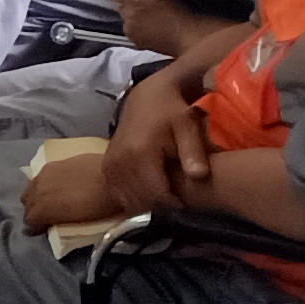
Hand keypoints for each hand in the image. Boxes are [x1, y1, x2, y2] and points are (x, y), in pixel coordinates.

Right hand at [21, 143, 133, 232]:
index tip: (42, 230)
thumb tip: (49, 224)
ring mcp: (44, 174)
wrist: (116, 175)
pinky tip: (57, 185)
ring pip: (31, 187)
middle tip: (46, 216)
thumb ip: (59, 221)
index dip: (35, 227)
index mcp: (43, 208)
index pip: (29, 221)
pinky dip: (46, 183)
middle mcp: (37, 190)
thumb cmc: (102, 205)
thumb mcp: (79, 221)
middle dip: (33, 210)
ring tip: (50, 199)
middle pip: (26, 202)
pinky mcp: (54, 163)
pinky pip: (42, 176)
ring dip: (37, 195)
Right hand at [101, 74, 209, 217]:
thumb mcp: (188, 126)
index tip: (187, 203)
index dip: (173, 205)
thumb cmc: (172, 112)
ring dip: (146, 204)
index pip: (155, 195)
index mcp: (139, 154)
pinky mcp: (106, 167)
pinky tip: (149, 192)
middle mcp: (120, 162)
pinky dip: (133, 198)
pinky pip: (117, 193)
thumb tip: (199, 176)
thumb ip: (193, 152)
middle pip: (140, 201)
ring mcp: (110, 165)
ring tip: (165, 196)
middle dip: (160, 207)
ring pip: (127, 200)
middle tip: (178, 201)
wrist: (147, 96)